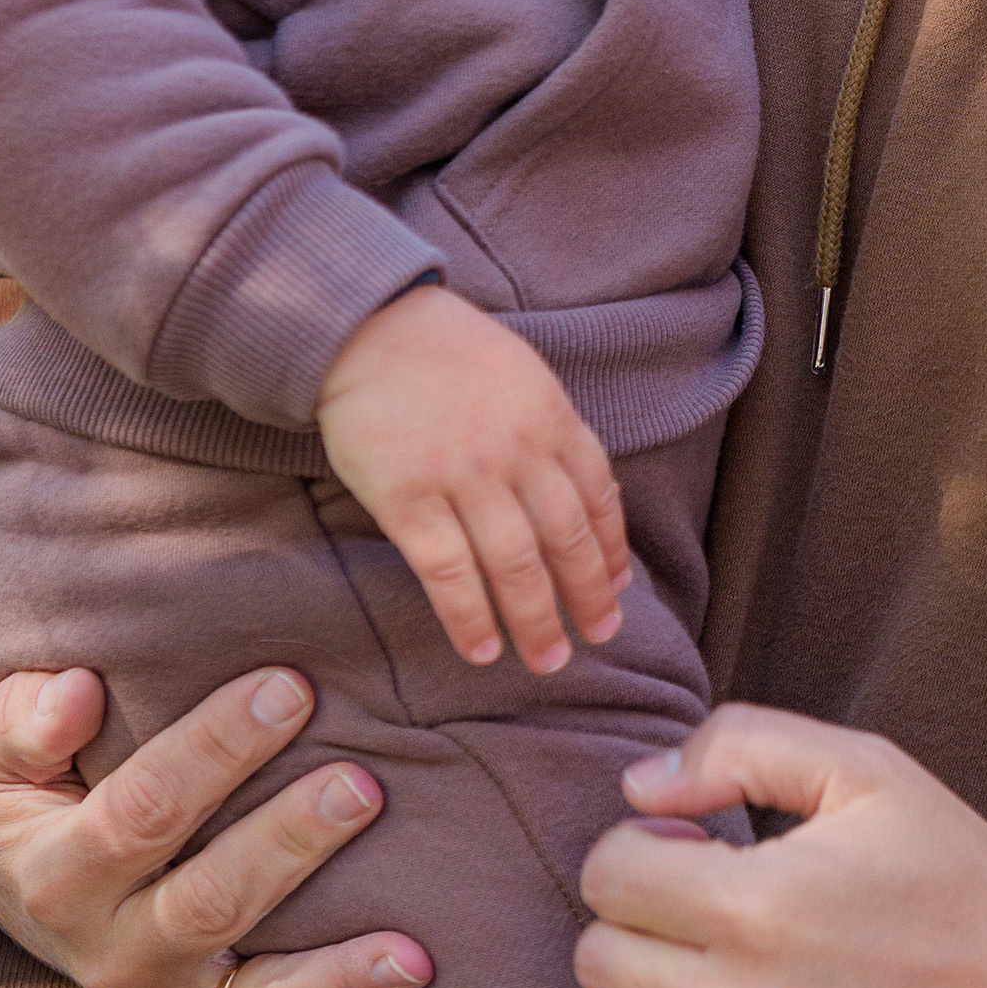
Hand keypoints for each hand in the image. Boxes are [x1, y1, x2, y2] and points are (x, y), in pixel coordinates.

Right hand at [0, 663, 438, 987]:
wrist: (34, 902)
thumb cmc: (37, 797)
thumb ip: (22, 719)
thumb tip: (77, 693)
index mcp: (60, 878)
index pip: (144, 810)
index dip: (215, 748)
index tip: (289, 686)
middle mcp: (118, 958)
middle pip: (212, 904)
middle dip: (289, 844)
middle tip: (363, 786)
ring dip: (343, 978)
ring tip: (417, 953)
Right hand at [315, 282, 631, 671]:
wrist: (367, 327)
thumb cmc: (446, 353)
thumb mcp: (521, 375)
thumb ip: (551, 430)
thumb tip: (582, 494)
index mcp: (550, 416)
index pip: (598, 494)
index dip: (612, 547)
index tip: (619, 586)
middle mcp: (517, 450)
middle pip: (566, 538)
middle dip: (588, 596)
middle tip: (601, 638)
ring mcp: (462, 476)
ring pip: (515, 564)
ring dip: (537, 620)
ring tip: (548, 660)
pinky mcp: (408, 498)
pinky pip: (447, 570)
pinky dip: (468, 616)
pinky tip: (482, 649)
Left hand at [572, 707, 986, 987]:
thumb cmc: (949, 870)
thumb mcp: (864, 768)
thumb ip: (738, 746)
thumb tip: (638, 789)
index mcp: (758, 906)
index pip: (606, 877)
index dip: (639, 847)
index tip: (689, 845)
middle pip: (599, 965)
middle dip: (637, 922)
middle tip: (704, 909)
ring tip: (732, 973)